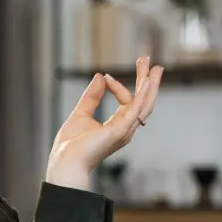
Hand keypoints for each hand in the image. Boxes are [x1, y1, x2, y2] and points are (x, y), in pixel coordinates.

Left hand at [46, 56, 162, 190]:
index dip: (117, 86)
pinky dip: (143, 96)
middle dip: (146, 80)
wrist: (65, 162)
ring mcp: (125, 130)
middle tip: (147, 60)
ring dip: (150, 84)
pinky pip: (136, 110)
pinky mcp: (120, 131)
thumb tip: (99, 76)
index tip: (105, 76)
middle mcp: (125, 128)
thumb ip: (92, 97)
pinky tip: (148, 82)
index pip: (126, 101)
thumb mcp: (81, 114)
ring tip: (155, 67)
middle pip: (142, 101)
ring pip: (144, 104)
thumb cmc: (71, 145)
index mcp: (117, 126)